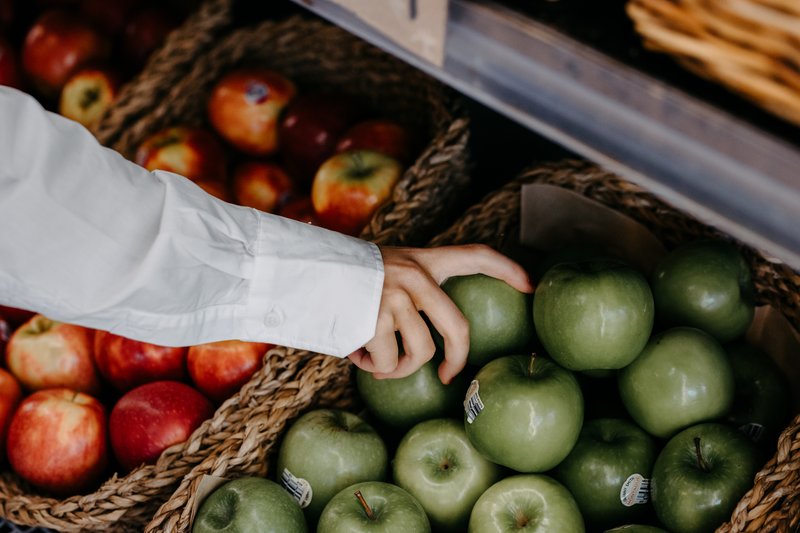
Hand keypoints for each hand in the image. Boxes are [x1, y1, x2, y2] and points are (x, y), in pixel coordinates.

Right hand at [348, 244, 532, 383]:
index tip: (531, 285)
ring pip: (418, 354)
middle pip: (458, 328)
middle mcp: (415, 275)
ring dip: (396, 368)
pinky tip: (356, 353)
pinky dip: (372, 367)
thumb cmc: (346, 275)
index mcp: (422, 259)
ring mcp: (397, 297)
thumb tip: (427, 343)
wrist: (304, 268)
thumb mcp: (385, 268)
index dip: (507, 269)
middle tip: (450, 374)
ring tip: (374, 359)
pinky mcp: (375, 318)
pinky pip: (387, 363)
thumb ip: (411, 289)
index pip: (475, 255)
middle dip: (458, 358)